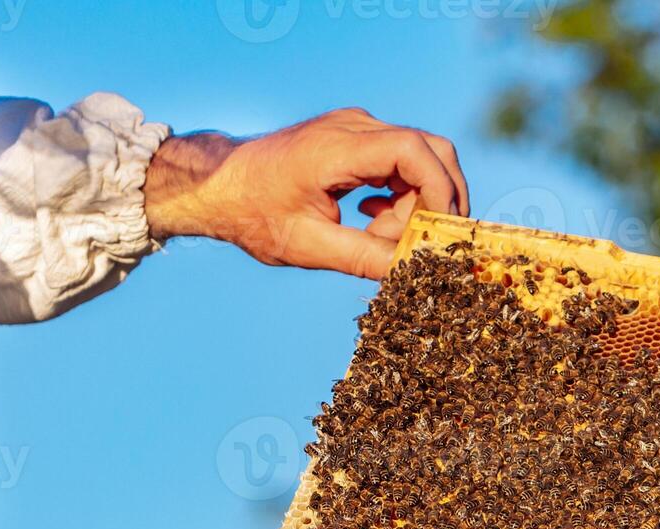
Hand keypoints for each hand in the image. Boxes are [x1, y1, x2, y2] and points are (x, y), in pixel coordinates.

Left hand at [143, 107, 469, 279]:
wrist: (220, 186)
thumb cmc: (254, 214)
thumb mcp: (307, 246)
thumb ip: (362, 258)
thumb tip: (410, 271)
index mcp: (337, 148)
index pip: (415, 152)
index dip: (439, 191)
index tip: (437, 232)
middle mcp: (353, 127)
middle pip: (430, 151)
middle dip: (438, 200)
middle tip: (424, 242)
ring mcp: (356, 128)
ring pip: (419, 159)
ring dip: (413, 205)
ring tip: (378, 237)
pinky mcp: (356, 139)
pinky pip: (401, 163)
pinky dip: (400, 196)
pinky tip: (370, 220)